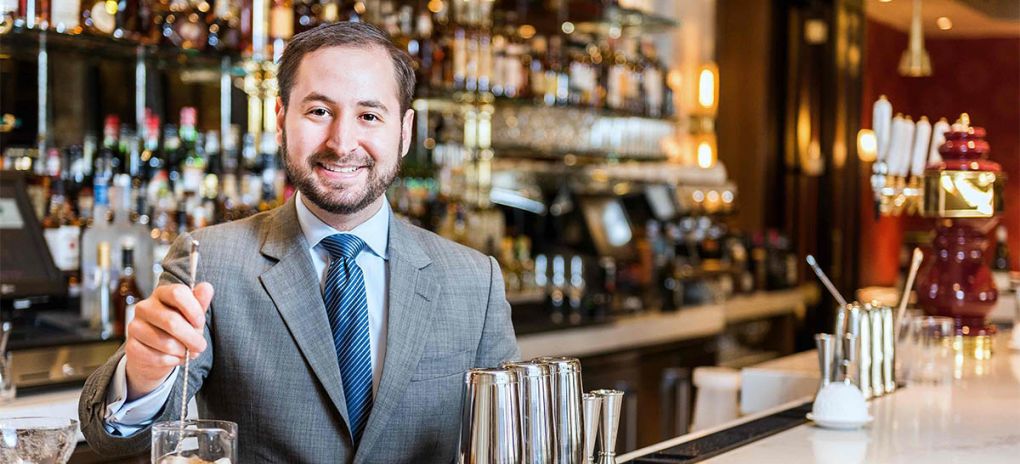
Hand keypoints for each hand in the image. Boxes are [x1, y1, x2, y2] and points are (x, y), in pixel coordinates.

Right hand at [124, 282, 213, 399]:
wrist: (158, 353)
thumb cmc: (179, 330)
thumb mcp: (192, 316)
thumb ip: (200, 302)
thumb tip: (207, 287)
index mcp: (162, 293)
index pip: (177, 293)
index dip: (193, 310)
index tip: (200, 323)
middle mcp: (144, 307)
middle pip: (171, 321)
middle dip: (191, 338)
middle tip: (200, 346)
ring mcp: (135, 326)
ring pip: (165, 342)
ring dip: (181, 351)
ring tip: (185, 352)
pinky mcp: (131, 346)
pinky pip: (156, 357)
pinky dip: (170, 361)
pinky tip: (173, 358)